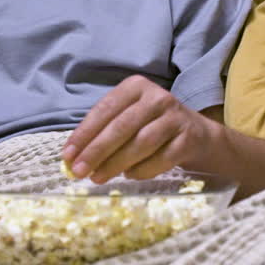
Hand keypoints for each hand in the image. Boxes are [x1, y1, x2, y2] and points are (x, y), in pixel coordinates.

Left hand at [61, 75, 209, 183]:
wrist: (197, 135)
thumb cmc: (152, 126)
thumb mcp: (128, 118)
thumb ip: (102, 132)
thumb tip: (72, 156)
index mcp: (136, 86)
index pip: (104, 109)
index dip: (84, 134)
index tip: (67, 155)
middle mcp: (157, 97)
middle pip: (121, 127)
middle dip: (96, 151)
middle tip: (79, 172)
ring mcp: (175, 117)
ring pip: (141, 143)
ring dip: (115, 164)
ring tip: (98, 178)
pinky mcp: (189, 138)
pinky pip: (161, 159)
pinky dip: (141, 170)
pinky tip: (128, 176)